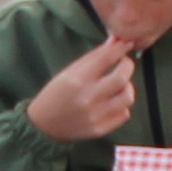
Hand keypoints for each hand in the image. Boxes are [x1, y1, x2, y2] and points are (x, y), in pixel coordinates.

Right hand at [25, 32, 140, 143]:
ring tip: (119, 85)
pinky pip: (124, 114)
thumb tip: (115, 41)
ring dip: (127, 87)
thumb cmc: (56, 93)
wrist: (44, 124)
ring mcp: (95, 115)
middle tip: (124, 64)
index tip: (126, 44)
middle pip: (121, 78)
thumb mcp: (70, 71)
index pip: (107, 57)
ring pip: (127, 97)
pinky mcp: (100, 129)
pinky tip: (113, 103)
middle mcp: (88, 97)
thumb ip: (94, 57)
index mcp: (78, 79)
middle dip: (127, 66)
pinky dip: (122, 106)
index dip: (121, 47)